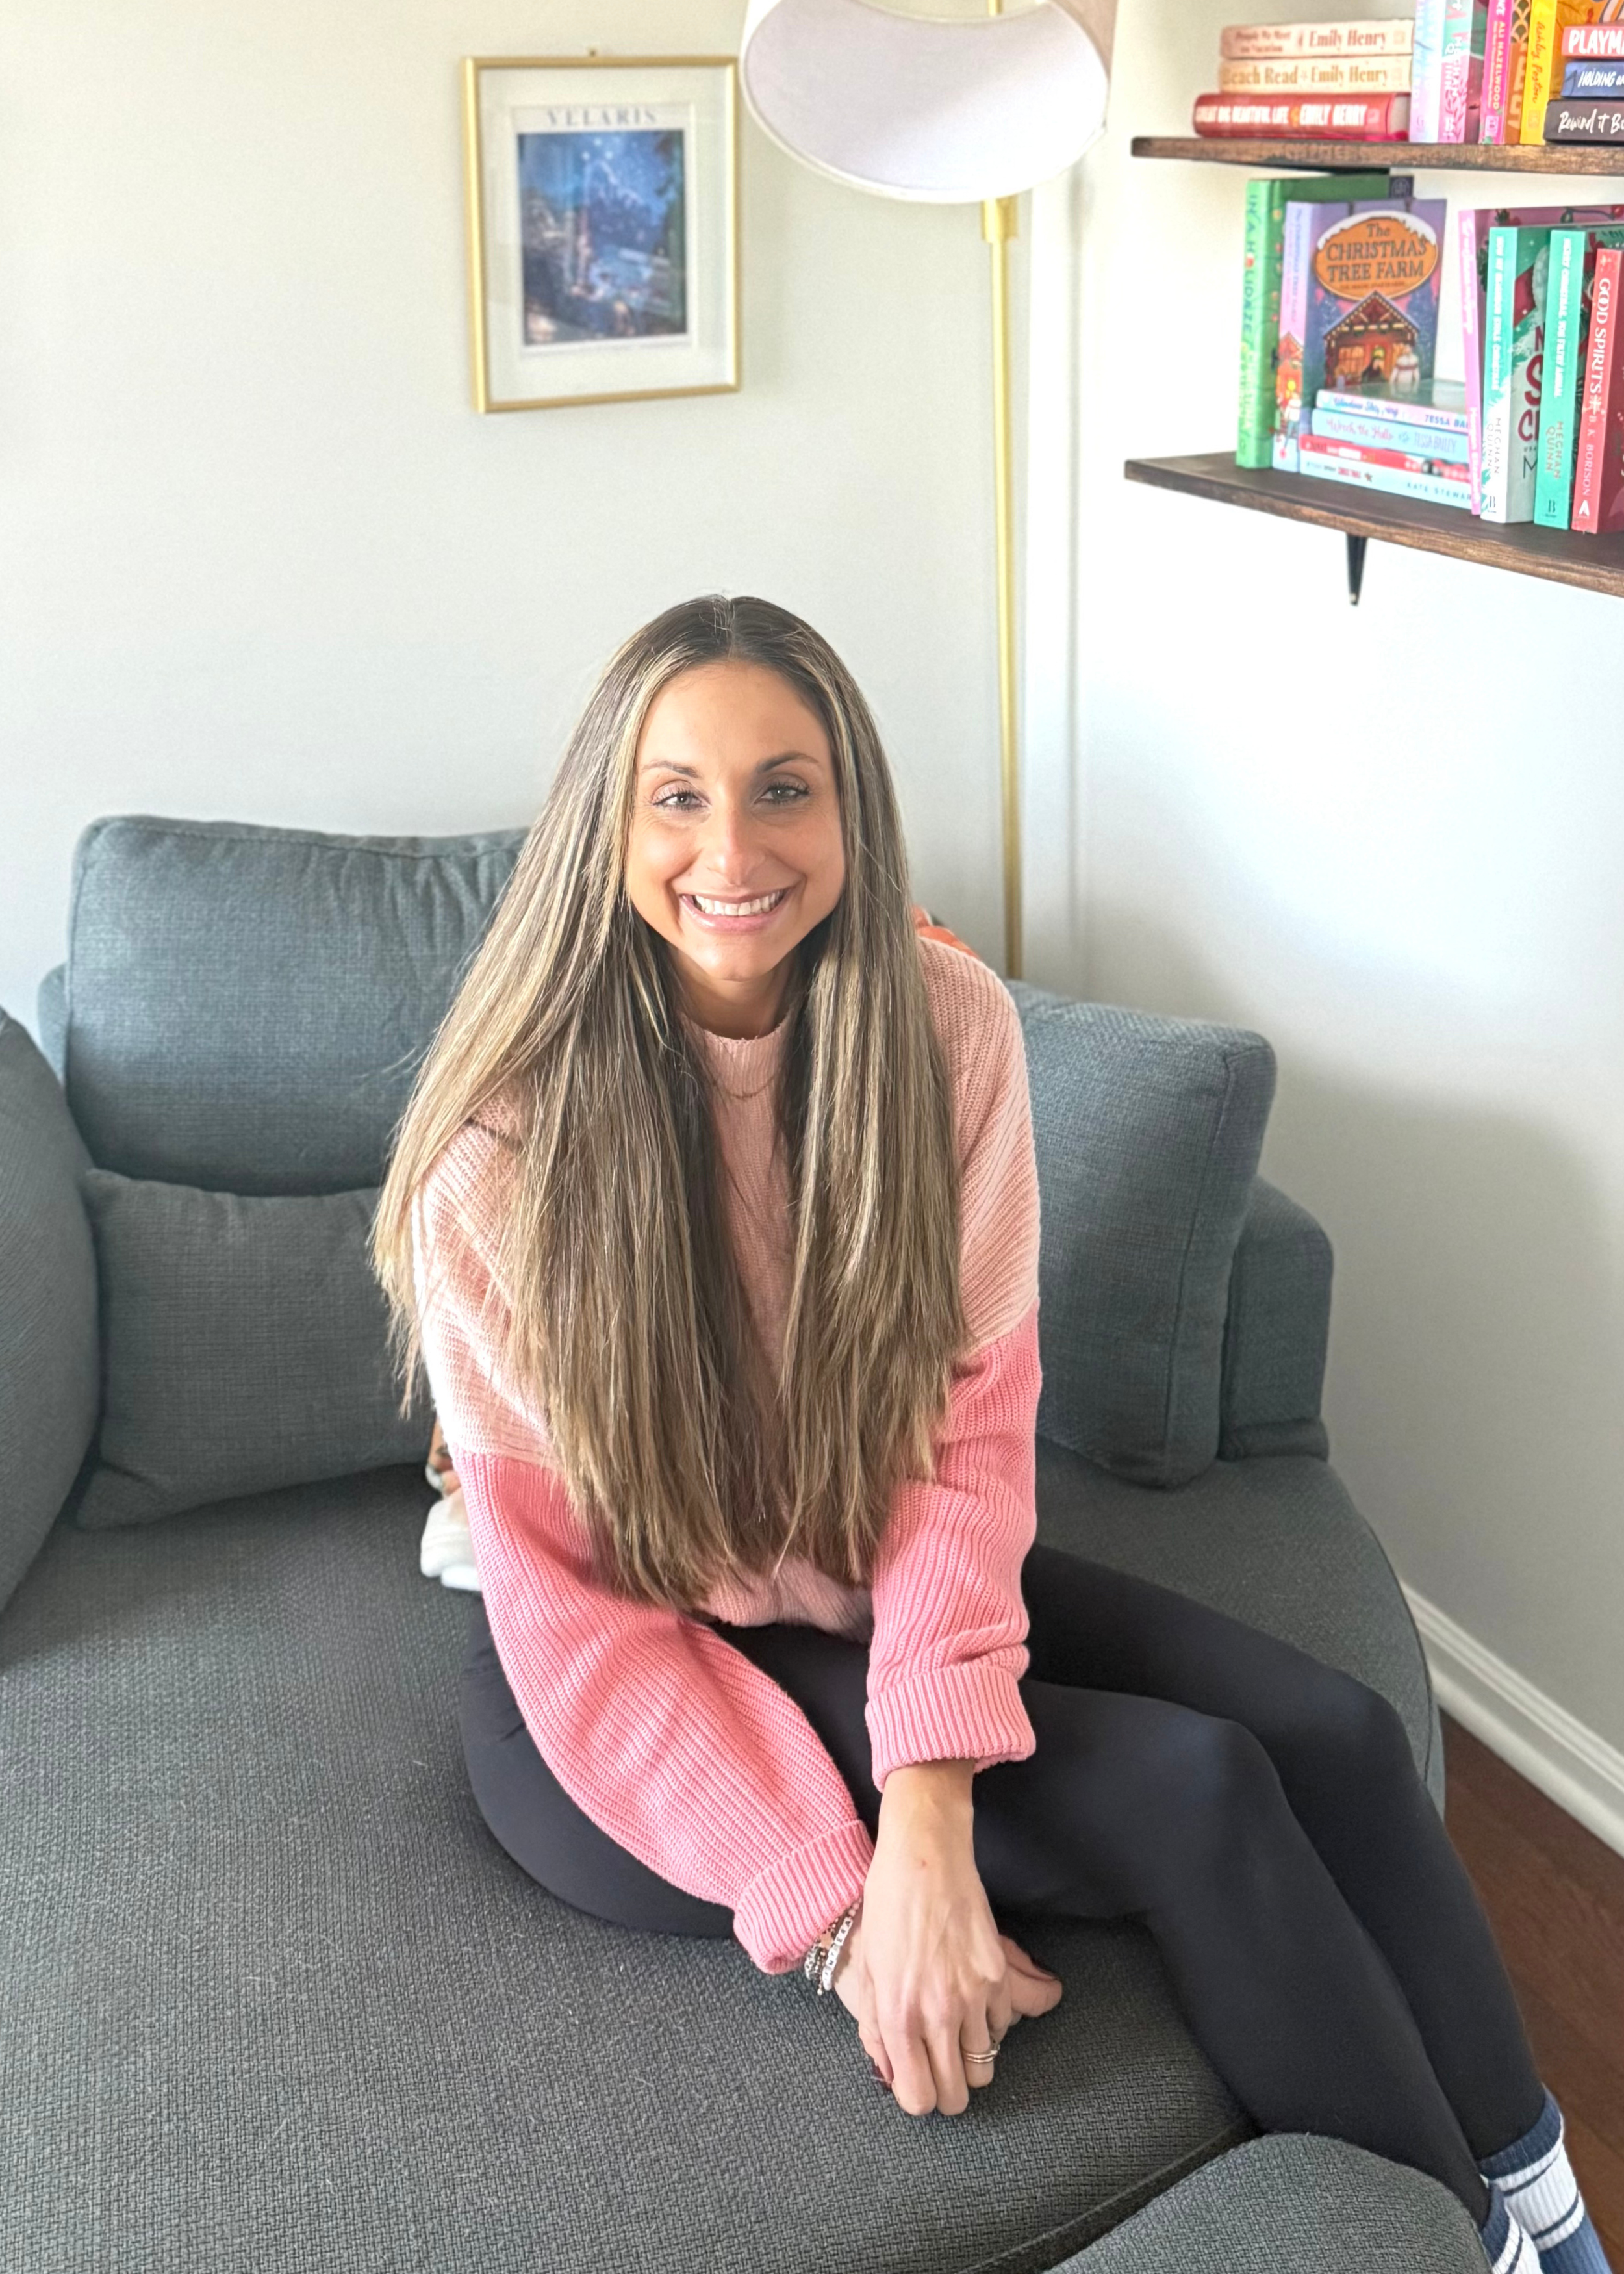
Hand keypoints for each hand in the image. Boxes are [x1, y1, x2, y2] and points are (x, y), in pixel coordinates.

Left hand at [831, 1761, 1062, 2114]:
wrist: (922, 1854)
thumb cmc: (885, 1907)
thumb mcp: (868, 1971)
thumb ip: (876, 2030)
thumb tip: (891, 2076)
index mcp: (898, 2016)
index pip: (919, 2098)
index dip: (918, 2097)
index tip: (917, 2081)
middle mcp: (937, 2013)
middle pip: (957, 2095)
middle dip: (947, 2090)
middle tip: (939, 2068)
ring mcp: (973, 1995)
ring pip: (985, 2067)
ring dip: (970, 2059)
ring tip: (955, 2034)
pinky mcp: (997, 1974)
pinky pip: (1002, 2026)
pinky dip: (990, 2025)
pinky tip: (972, 2003)